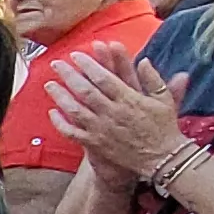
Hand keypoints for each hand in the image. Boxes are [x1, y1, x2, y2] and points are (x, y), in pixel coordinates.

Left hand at [43, 52, 191, 179]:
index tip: (77, 55)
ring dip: (60, 96)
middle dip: (69, 75)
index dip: (88, 65)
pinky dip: (61, 123)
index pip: (104, 78)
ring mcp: (102, 129)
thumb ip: (153, 78)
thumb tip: (144, 60)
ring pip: (75, 110)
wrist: (161, 158)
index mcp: (129, 99)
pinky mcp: (96, 144)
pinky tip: (52, 112)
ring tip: (49, 84)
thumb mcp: (164, 99)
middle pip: (85, 90)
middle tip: (56, 63)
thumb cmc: (164, 127)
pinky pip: (74, 133)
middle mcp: (112, 112)